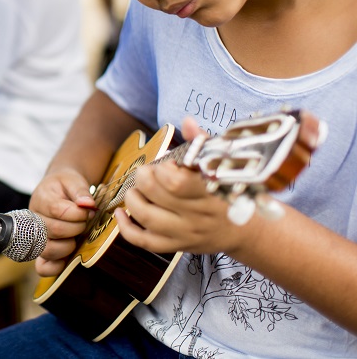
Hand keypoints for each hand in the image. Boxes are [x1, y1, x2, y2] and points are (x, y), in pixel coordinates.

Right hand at [28, 169, 96, 276]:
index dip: (77, 213)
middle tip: (85, 223)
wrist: (57, 189)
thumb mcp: (73, 180)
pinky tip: (67, 260)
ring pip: (47, 249)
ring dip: (67, 246)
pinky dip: (54, 267)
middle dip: (76, 228)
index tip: (89, 210)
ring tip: (76, 237)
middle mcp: (34, 219)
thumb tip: (88, 204)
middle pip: (53, 230)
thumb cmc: (65, 185)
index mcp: (41, 198)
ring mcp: (35, 236)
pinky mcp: (41, 250)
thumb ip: (80, 190)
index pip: (57, 210)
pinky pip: (42, 267)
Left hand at [115, 116, 248, 254]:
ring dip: (133, 199)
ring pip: (147, 217)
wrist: (246, 232)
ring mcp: (185, 234)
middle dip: (143, 178)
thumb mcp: (223, 167)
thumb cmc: (230, 192)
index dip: (163, 169)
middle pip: (156, 195)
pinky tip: (121, 213)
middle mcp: (196, 216)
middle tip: (145, 172)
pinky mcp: (175, 246)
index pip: (177, 183)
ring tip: (137, 189)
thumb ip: (202, 144)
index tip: (167, 164)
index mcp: (210, 193)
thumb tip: (186, 120)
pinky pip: (144, 241)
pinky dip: (126, 228)